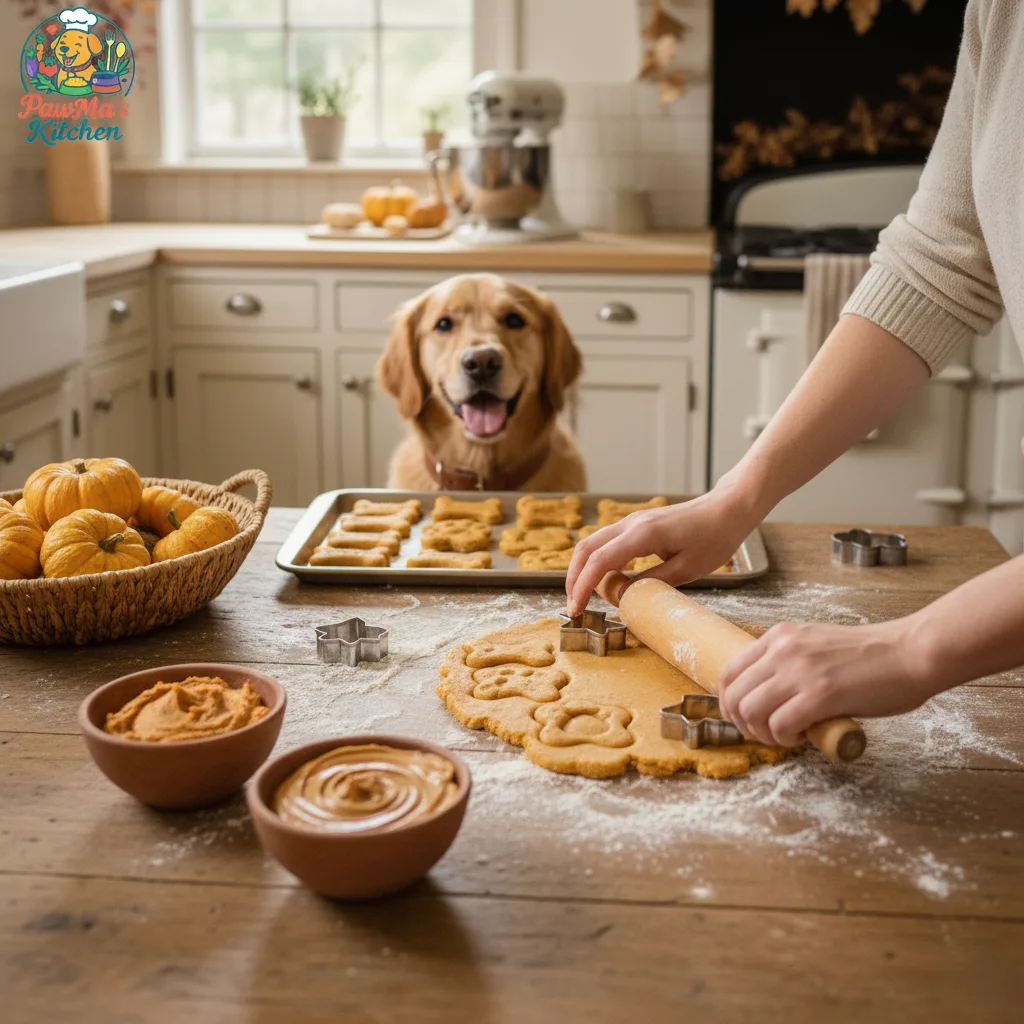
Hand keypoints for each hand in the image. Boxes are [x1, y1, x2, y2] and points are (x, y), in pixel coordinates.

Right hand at [565, 487, 756, 615]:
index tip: (576, 610)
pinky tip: (604, 579)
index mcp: (642, 535)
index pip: (599, 561)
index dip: (582, 587)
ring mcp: (632, 520)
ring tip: (584, 595)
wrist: (728, 509)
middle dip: (574, 578)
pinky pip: (607, 541)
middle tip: (574, 606)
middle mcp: (631, 523)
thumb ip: (651, 583)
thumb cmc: (714, 538)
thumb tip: (621, 598)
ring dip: (583, 569)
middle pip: (586, 549)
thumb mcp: (686, 569)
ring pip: (593, 543)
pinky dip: (597, 560)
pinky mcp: (637, 523)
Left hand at [718, 620, 932, 746]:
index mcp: (779, 636)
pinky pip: (780, 725)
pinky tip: (804, 737)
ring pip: (750, 712)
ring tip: (787, 737)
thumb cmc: (871, 657)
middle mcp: (782, 649)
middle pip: (734, 696)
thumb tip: (767, 696)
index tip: (746, 720)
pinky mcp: (820, 694)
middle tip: (768, 735)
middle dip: (743, 725)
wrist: (911, 652)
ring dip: (764, 735)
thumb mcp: (816, 646)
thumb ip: (789, 663)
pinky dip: (786, 740)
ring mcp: (800, 670)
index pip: (729, 672)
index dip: (730, 703)